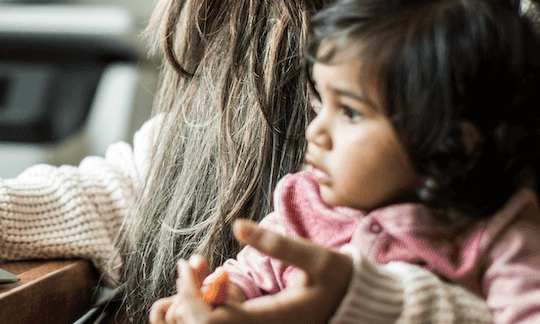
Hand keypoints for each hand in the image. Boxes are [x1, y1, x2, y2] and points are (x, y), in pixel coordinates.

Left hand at [150, 221, 353, 323]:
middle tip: (189, 264)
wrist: (353, 299)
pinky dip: (202, 304)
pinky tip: (208, 280)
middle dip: (186, 298)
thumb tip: (237, 226)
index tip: (187, 265)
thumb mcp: (315, 256)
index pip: (212, 321)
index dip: (192, 296)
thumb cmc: (337, 278)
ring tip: (195, 271)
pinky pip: (216, 321)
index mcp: (270, 322)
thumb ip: (278, 244)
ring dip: (191, 303)